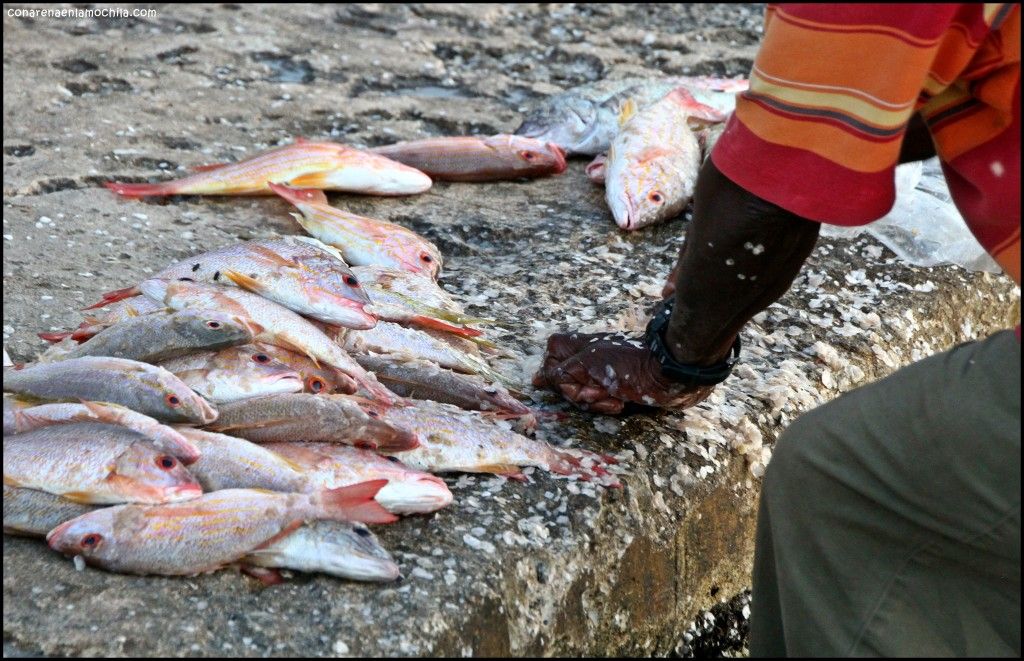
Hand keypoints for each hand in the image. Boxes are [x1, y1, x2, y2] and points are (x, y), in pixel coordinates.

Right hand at [532, 331, 714, 413]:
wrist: (670, 375)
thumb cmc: (629, 365)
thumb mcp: (587, 365)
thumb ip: (561, 373)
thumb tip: (537, 380)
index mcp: (581, 348)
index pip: (552, 354)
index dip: (554, 370)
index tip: (564, 379)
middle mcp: (590, 362)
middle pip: (565, 382)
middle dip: (577, 392)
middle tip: (594, 389)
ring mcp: (604, 378)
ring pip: (582, 398)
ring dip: (596, 402)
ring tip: (612, 396)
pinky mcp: (618, 393)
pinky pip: (601, 406)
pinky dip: (609, 407)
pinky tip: (620, 403)